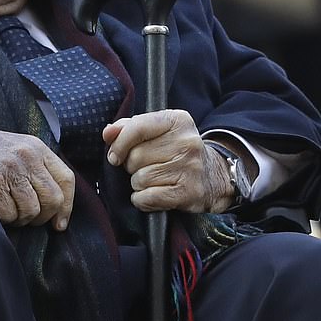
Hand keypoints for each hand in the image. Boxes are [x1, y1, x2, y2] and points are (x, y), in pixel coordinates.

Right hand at [0, 114, 74, 229]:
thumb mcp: (15, 149)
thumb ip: (36, 169)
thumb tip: (56, 204)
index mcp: (36, 147)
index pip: (66, 180)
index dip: (66, 208)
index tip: (58, 225)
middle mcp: (27, 156)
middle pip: (53, 200)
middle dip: (41, 218)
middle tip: (26, 220)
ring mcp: (10, 168)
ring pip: (31, 211)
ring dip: (19, 220)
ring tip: (5, 210)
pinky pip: (9, 215)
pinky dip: (1, 219)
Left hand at [103, 109, 235, 212]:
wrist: (212, 176)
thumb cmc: (176, 152)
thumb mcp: (158, 132)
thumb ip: (130, 128)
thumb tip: (108, 132)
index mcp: (178, 120)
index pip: (138, 127)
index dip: (120, 144)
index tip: (115, 155)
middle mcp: (187, 142)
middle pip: (136, 157)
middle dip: (132, 166)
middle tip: (145, 167)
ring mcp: (189, 167)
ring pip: (140, 179)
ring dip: (138, 183)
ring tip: (154, 180)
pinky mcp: (188, 192)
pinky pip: (147, 198)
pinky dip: (142, 200)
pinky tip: (153, 194)